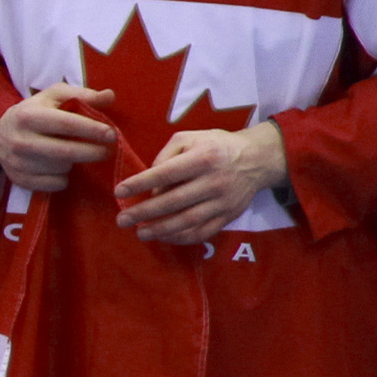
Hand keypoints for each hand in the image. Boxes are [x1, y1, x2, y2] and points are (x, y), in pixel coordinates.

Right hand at [0, 84, 115, 192]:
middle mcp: (21, 140)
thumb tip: (110, 96)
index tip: (111, 135)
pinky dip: (63, 178)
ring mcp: (18, 163)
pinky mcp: (19, 180)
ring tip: (73, 154)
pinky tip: (60, 167)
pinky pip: (55, 184)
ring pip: (61, 169)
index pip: (66, 124)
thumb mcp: (54, 96)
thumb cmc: (35, 111)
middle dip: (92, 152)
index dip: (92, 130)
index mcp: (29, 116)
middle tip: (106, 151)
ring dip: (74, 163)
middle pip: (66, 152)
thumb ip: (83, 95)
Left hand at [114, 119, 285, 245]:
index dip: (140, 183)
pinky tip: (164, 237)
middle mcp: (214, 181)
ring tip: (140, 232)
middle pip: (174, 201)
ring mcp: (223, 202)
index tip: (119, 192)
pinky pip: (203, 232)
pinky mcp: (229, 216)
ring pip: (188, 221)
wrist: (257, 159)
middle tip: (122, 220)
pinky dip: (181, 238)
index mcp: (203, 158)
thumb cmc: (215, 146)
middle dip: (145, 212)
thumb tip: (151, 182)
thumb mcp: (190, 138)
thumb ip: (166, 155)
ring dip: (161, 230)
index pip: (166, 173)